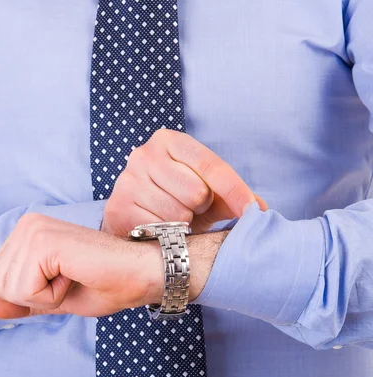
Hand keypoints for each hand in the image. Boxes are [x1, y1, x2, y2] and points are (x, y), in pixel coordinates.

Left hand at [0, 213, 164, 318]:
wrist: (140, 273)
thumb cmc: (104, 284)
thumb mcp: (52, 299)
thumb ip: (20, 301)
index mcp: (25, 233)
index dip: (27, 295)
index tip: (61, 281)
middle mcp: (25, 224)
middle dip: (31, 297)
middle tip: (68, 279)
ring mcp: (33, 229)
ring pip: (8, 289)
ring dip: (44, 296)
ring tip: (73, 276)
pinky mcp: (43, 239)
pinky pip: (25, 289)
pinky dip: (51, 296)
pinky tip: (74, 274)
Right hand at [101, 129, 266, 235]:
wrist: (133, 217)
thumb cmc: (174, 199)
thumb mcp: (204, 192)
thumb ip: (230, 196)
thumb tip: (259, 209)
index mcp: (169, 141)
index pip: (211, 166)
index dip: (235, 190)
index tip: (252, 209)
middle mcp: (144, 155)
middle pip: (196, 192)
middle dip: (200, 208)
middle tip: (190, 209)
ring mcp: (127, 180)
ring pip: (178, 214)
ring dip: (182, 224)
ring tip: (172, 218)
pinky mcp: (118, 207)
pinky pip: (158, 228)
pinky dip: (164, 235)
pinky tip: (157, 227)